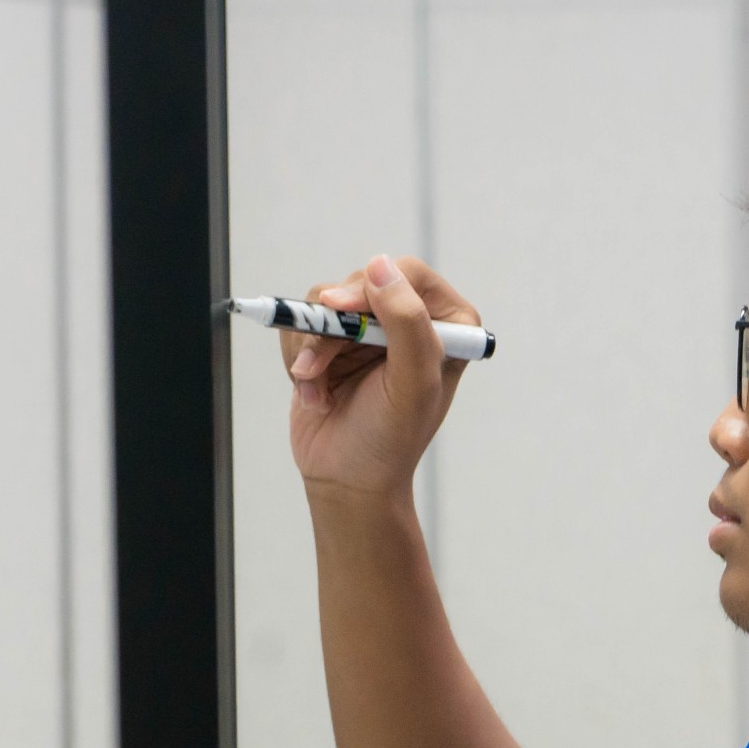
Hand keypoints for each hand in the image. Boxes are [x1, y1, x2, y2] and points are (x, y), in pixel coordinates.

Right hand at [283, 255, 479, 501]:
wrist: (347, 480)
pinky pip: (301, 323)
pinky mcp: (332, 343)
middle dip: (333, 326)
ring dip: (311, 347)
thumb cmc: (390, 440)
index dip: (371, 286)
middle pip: (360, 283)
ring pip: (323, 302)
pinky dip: (299, 358)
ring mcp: (369, 331)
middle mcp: (410, 321)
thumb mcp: (412, 383)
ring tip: (318, 388)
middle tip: (318, 365)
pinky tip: (314, 392)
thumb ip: (407, 323)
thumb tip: (379, 267)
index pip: (409, 275)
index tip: (340, 310)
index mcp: (448, 325)